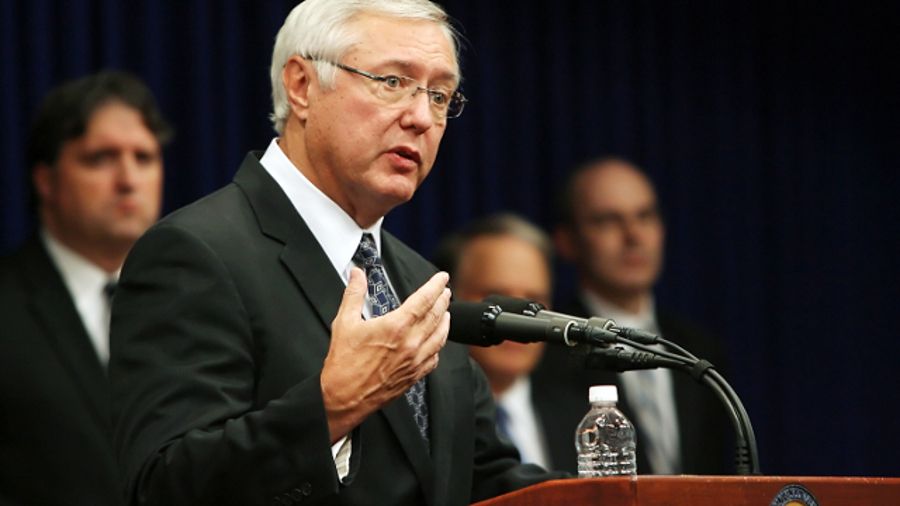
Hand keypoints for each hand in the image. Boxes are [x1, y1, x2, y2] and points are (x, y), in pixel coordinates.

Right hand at [320, 268, 450, 441]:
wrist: (343, 397)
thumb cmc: (343, 364)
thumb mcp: (344, 322)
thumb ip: (354, 294)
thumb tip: (357, 275)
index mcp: (395, 327)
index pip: (424, 300)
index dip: (436, 286)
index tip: (442, 278)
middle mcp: (410, 343)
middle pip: (436, 316)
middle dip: (443, 300)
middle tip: (445, 291)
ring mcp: (414, 361)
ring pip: (440, 337)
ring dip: (445, 322)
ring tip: (446, 313)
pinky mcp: (414, 376)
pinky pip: (434, 358)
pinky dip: (439, 346)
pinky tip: (436, 341)